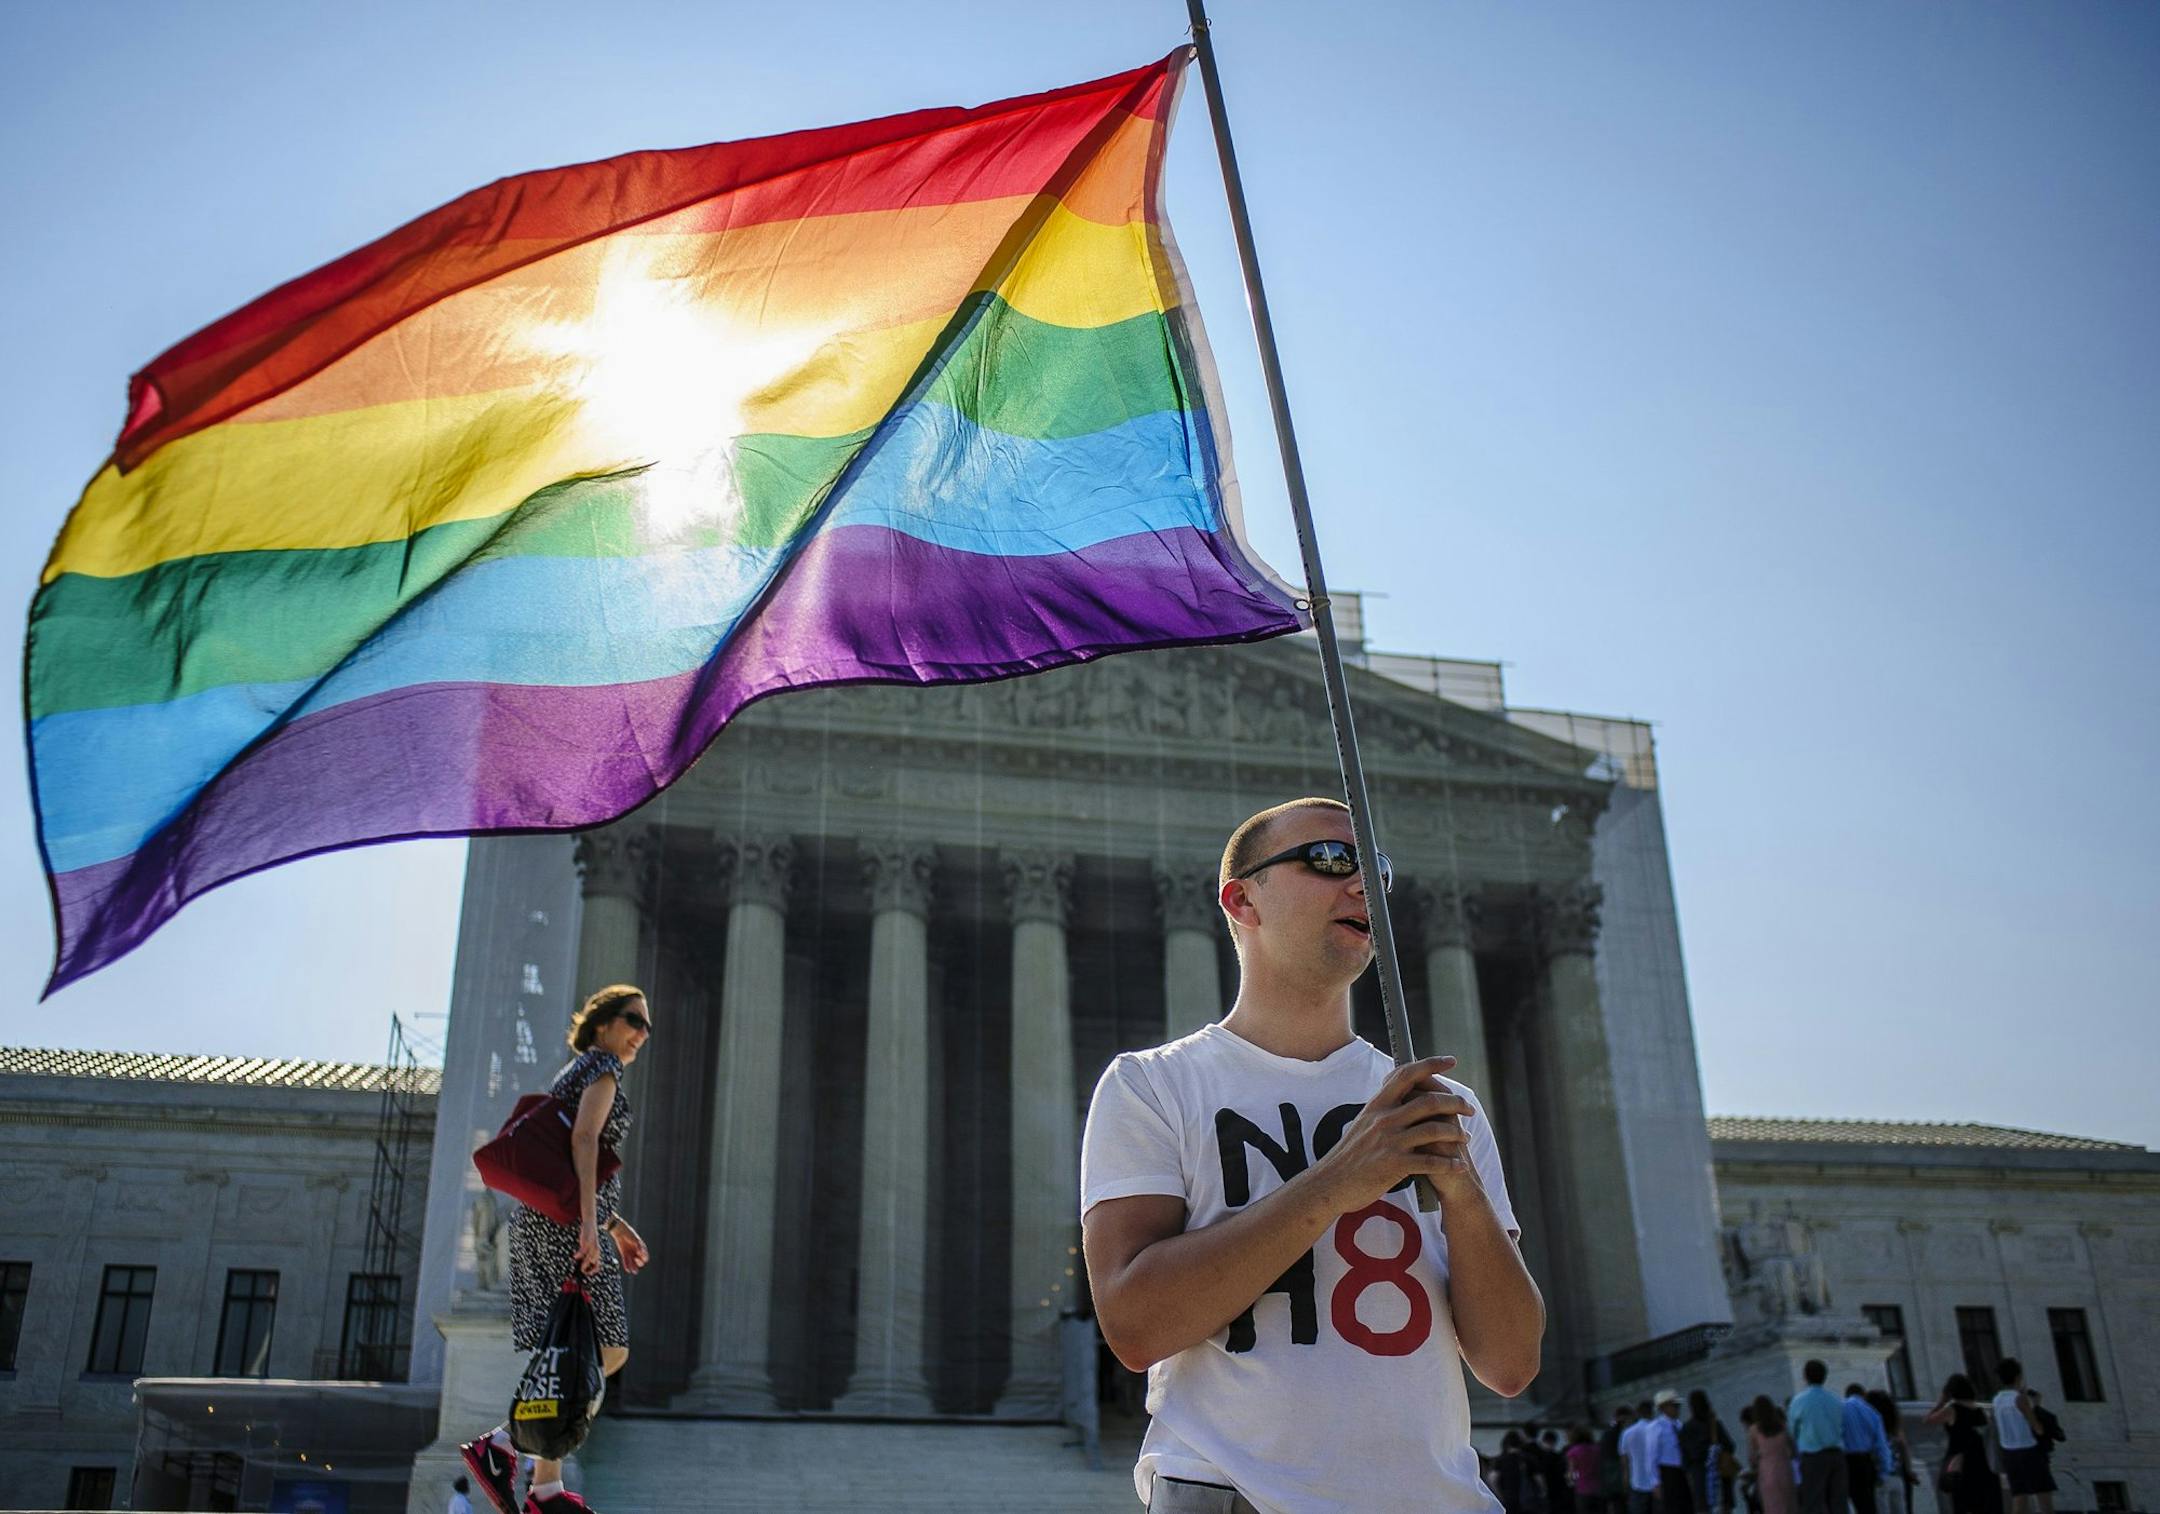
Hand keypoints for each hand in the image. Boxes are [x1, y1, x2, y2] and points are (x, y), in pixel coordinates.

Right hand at [575, 1219, 602, 1274]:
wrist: (590, 1223)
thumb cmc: (588, 1236)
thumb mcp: (589, 1246)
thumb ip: (586, 1254)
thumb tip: (580, 1262)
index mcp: (596, 1252)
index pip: (598, 1265)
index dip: (593, 1271)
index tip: (586, 1273)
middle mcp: (596, 1250)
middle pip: (595, 1263)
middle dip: (590, 1269)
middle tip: (583, 1272)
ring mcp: (592, 1246)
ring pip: (591, 1258)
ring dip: (586, 1264)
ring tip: (581, 1268)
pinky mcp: (587, 1241)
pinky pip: (584, 1250)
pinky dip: (580, 1254)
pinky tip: (574, 1257)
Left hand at [609, 1217, 649, 1273]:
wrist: (619, 1231)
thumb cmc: (628, 1233)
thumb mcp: (634, 1239)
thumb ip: (637, 1245)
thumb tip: (641, 1251)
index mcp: (641, 1247)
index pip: (645, 1256)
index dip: (644, 1258)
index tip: (641, 1257)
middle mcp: (636, 1251)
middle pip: (640, 1261)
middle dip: (639, 1263)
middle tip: (636, 1261)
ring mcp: (630, 1253)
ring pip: (633, 1262)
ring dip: (633, 1267)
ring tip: (633, 1271)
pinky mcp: (624, 1254)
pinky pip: (626, 1261)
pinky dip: (627, 1265)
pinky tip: (627, 1270)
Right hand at [1313, 1055, 1478, 1210]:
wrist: (1331, 1183)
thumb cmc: (1349, 1154)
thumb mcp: (1363, 1122)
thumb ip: (1383, 1108)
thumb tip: (1400, 1092)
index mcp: (1378, 1105)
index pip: (1407, 1074)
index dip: (1431, 1064)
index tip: (1450, 1060)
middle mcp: (1385, 1119)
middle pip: (1430, 1101)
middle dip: (1455, 1103)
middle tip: (1469, 1109)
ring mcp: (1390, 1141)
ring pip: (1434, 1130)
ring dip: (1456, 1133)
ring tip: (1466, 1138)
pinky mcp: (1394, 1165)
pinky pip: (1431, 1161)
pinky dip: (1450, 1163)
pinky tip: (1459, 1166)